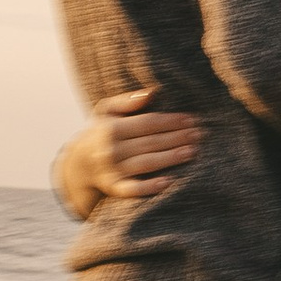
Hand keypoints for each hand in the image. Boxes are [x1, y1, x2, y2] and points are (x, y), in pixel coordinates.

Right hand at [65, 85, 203, 212]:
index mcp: (111, 128)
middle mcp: (111, 149)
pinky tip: (168, 182)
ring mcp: (113, 170)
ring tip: (192, 151)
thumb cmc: (101, 132)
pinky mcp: (114, 188)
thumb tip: (153, 91)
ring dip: (171, 158)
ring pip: (146, 163)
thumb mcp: (106, 111)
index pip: (148, 123)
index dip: (172, 121)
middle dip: (177, 137)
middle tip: (200, 134)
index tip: (192, 119)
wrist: (80, 163)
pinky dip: (149, 187)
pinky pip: (133, 189)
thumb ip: (128, 100)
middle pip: (151, 142)